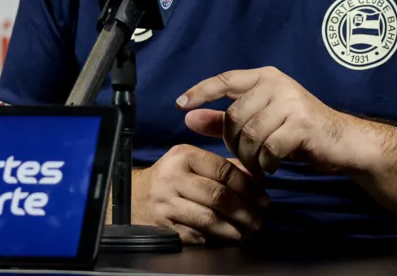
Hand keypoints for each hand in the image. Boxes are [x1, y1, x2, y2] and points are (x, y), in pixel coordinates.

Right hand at [131, 144, 268, 244]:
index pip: (223, 171)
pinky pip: (197, 235)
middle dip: (244, 210)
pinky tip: (228, 238)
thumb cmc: (170, 177)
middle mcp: (173, 178)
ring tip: (248, 230)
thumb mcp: (191, 160)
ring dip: (234, 228)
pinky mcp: (163, 227)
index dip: (248, 187)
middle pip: (218, 196)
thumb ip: (222, 165)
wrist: (132, 197)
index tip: (263, 198)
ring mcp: (166, 204)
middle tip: (258, 218)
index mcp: (184, 156)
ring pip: (209, 219)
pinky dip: (216, 239)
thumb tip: (256, 177)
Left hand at [177, 66, 365, 179]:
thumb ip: (222, 120)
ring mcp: (291, 102)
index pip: (226, 80)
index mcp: (266, 77)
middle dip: (233, 142)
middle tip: (246, 155)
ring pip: (249, 135)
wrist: (342, 142)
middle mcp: (278, 84)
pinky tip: (272, 165)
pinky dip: (266, 163)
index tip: (180, 106)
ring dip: (250, 157)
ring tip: (259, 163)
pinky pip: (268, 149)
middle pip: (234, 116)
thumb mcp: (260, 122)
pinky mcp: (301, 124)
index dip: (201, 92)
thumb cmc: (298, 131)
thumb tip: (188, 117)